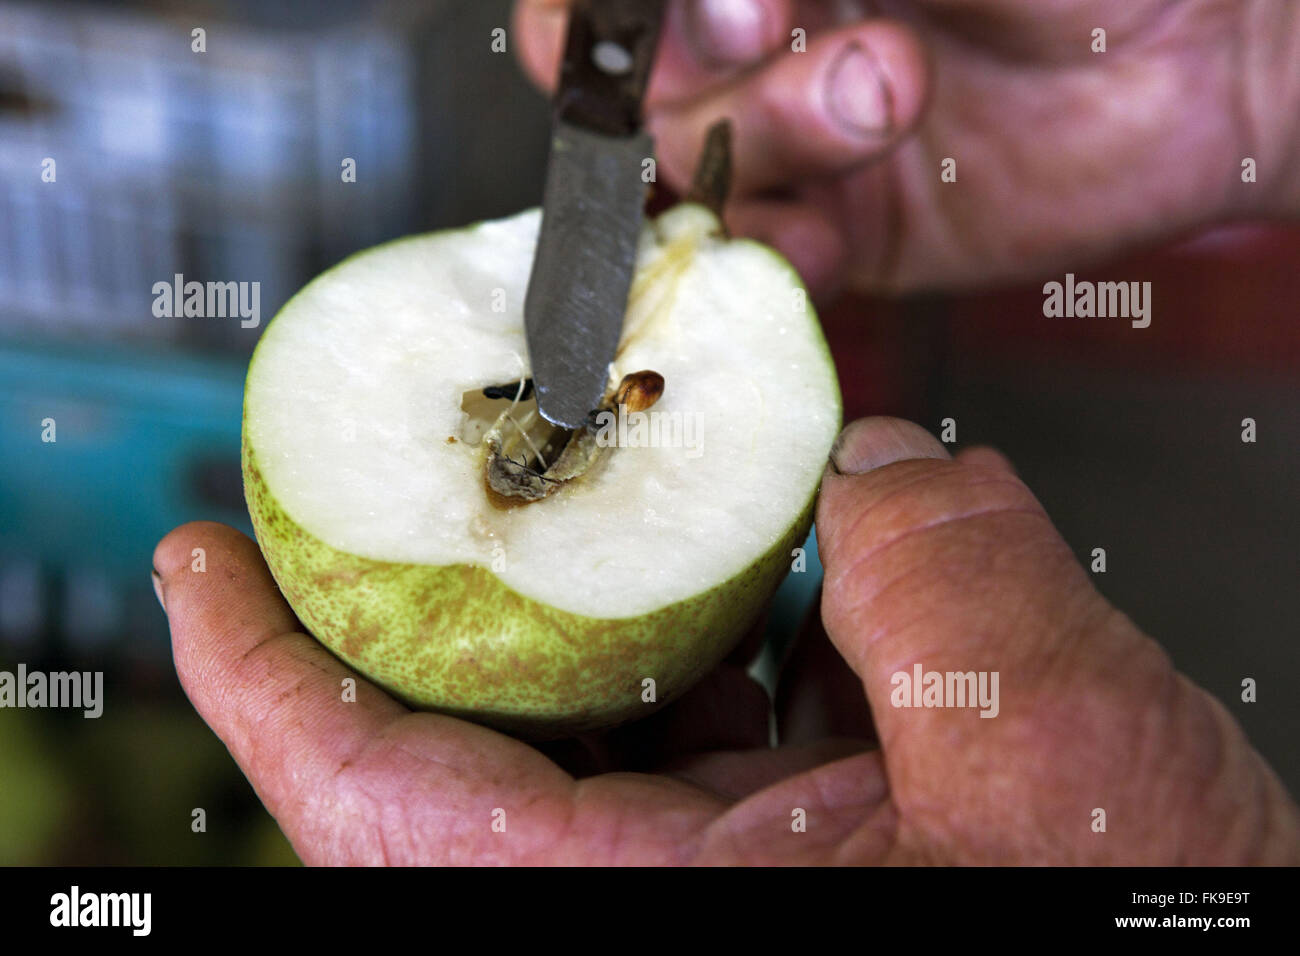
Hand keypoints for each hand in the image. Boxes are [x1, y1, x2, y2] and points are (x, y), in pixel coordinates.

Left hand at [154, 417, 1299, 863]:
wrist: (1221, 951)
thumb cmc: (1135, 932)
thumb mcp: (1050, 754)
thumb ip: (944, 570)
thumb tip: (878, 464)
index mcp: (644, 911)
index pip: (373, 794)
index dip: (262, 669)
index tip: (197, 562)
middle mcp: (653, 895)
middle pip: (477, 723)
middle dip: (453, 583)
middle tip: (446, 463)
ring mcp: (723, 871)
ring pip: (600, 708)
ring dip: (611, 588)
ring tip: (625, 482)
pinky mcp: (794, 846)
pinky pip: (703, 722)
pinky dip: (719, 628)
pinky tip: (762, 558)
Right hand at [515, 0, 1298, 296]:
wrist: (1210, 48)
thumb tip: (704, 6)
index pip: (605, 1)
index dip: (594, 14)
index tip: (676, 8)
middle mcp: (760, 50)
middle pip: (628, 92)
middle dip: (698, 69)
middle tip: (773, 22)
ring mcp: (799, 149)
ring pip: (691, 177)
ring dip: (772, 135)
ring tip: (886, 92)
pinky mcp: (848, 237)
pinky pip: (765, 266)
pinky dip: (777, 255)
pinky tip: (829, 224)